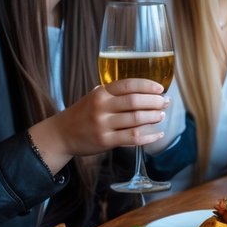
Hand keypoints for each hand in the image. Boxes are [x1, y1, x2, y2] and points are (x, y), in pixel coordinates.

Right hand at [29, 79, 169, 173]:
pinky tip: (158, 134)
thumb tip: (148, 92)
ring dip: (153, 117)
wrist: (61, 134)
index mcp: (101, 93)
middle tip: (165, 102)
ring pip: (136, 119)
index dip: (148, 85)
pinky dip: (149, 136)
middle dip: (155, 101)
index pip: (129, 85)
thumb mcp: (95, 97)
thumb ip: (116, 93)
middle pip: (135, 101)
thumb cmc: (84, 114)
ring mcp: (103, 125)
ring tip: (161, 115)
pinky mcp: (105, 141)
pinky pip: (133, 138)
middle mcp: (101, 107)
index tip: (161, 88)